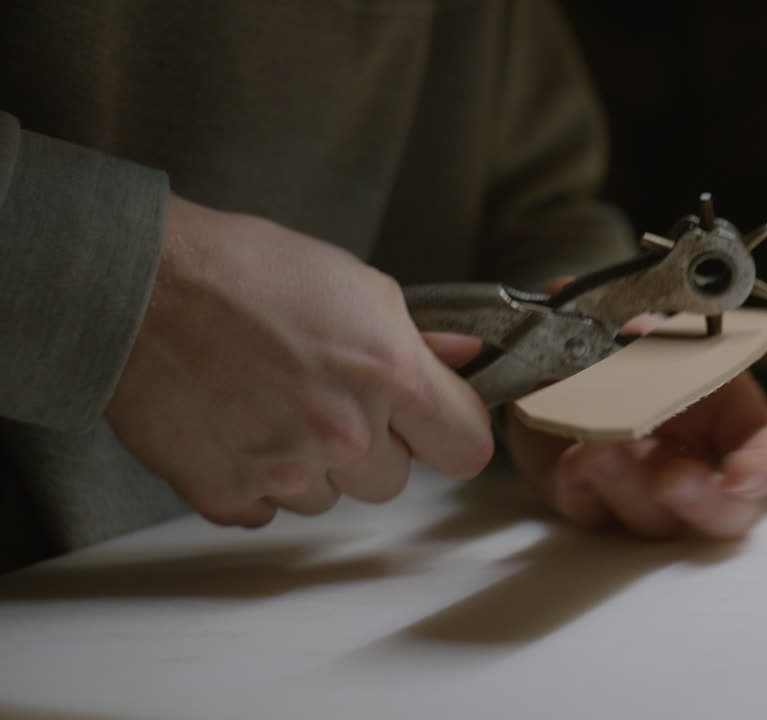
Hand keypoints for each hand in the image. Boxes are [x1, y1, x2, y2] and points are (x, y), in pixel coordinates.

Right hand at [107, 195, 492, 526]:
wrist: (142, 285)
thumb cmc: (248, 271)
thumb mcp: (355, 285)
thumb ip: (416, 338)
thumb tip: (464, 356)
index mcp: (389, 376)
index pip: (466, 448)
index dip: (449, 435)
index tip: (432, 427)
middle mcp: (345, 434)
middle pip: (393, 481)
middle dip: (371, 449)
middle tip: (327, 399)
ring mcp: (285, 472)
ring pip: (328, 499)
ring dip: (310, 466)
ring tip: (270, 404)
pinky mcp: (228, 496)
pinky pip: (267, 511)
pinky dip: (254, 480)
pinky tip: (235, 427)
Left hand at [504, 277, 766, 538]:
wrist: (553, 362)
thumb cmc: (615, 344)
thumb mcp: (638, 326)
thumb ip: (647, 329)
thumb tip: (622, 319)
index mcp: (726, 416)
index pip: (766, 453)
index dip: (761, 469)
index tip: (740, 476)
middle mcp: (695, 465)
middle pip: (725, 515)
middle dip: (701, 501)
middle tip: (670, 476)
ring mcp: (644, 495)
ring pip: (655, 522)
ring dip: (629, 486)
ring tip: (602, 448)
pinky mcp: (591, 504)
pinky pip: (592, 513)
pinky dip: (582, 488)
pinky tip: (573, 460)